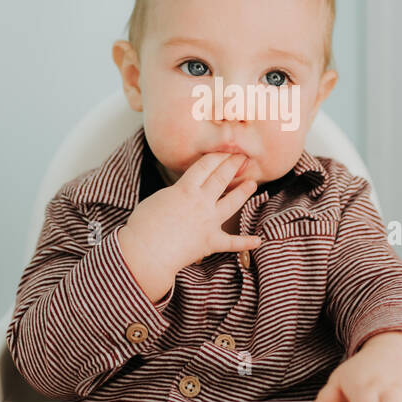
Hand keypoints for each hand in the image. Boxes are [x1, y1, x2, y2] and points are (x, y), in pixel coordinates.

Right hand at [117, 153, 261, 283]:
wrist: (146, 251)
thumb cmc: (143, 224)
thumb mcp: (158, 198)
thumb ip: (175, 193)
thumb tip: (183, 192)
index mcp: (185, 189)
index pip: (205, 166)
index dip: (217, 156)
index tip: (226, 150)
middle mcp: (201, 202)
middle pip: (221, 178)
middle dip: (233, 165)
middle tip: (243, 157)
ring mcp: (209, 222)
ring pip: (232, 203)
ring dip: (243, 192)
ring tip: (252, 184)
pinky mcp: (210, 242)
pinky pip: (232, 242)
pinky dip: (245, 242)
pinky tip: (258, 240)